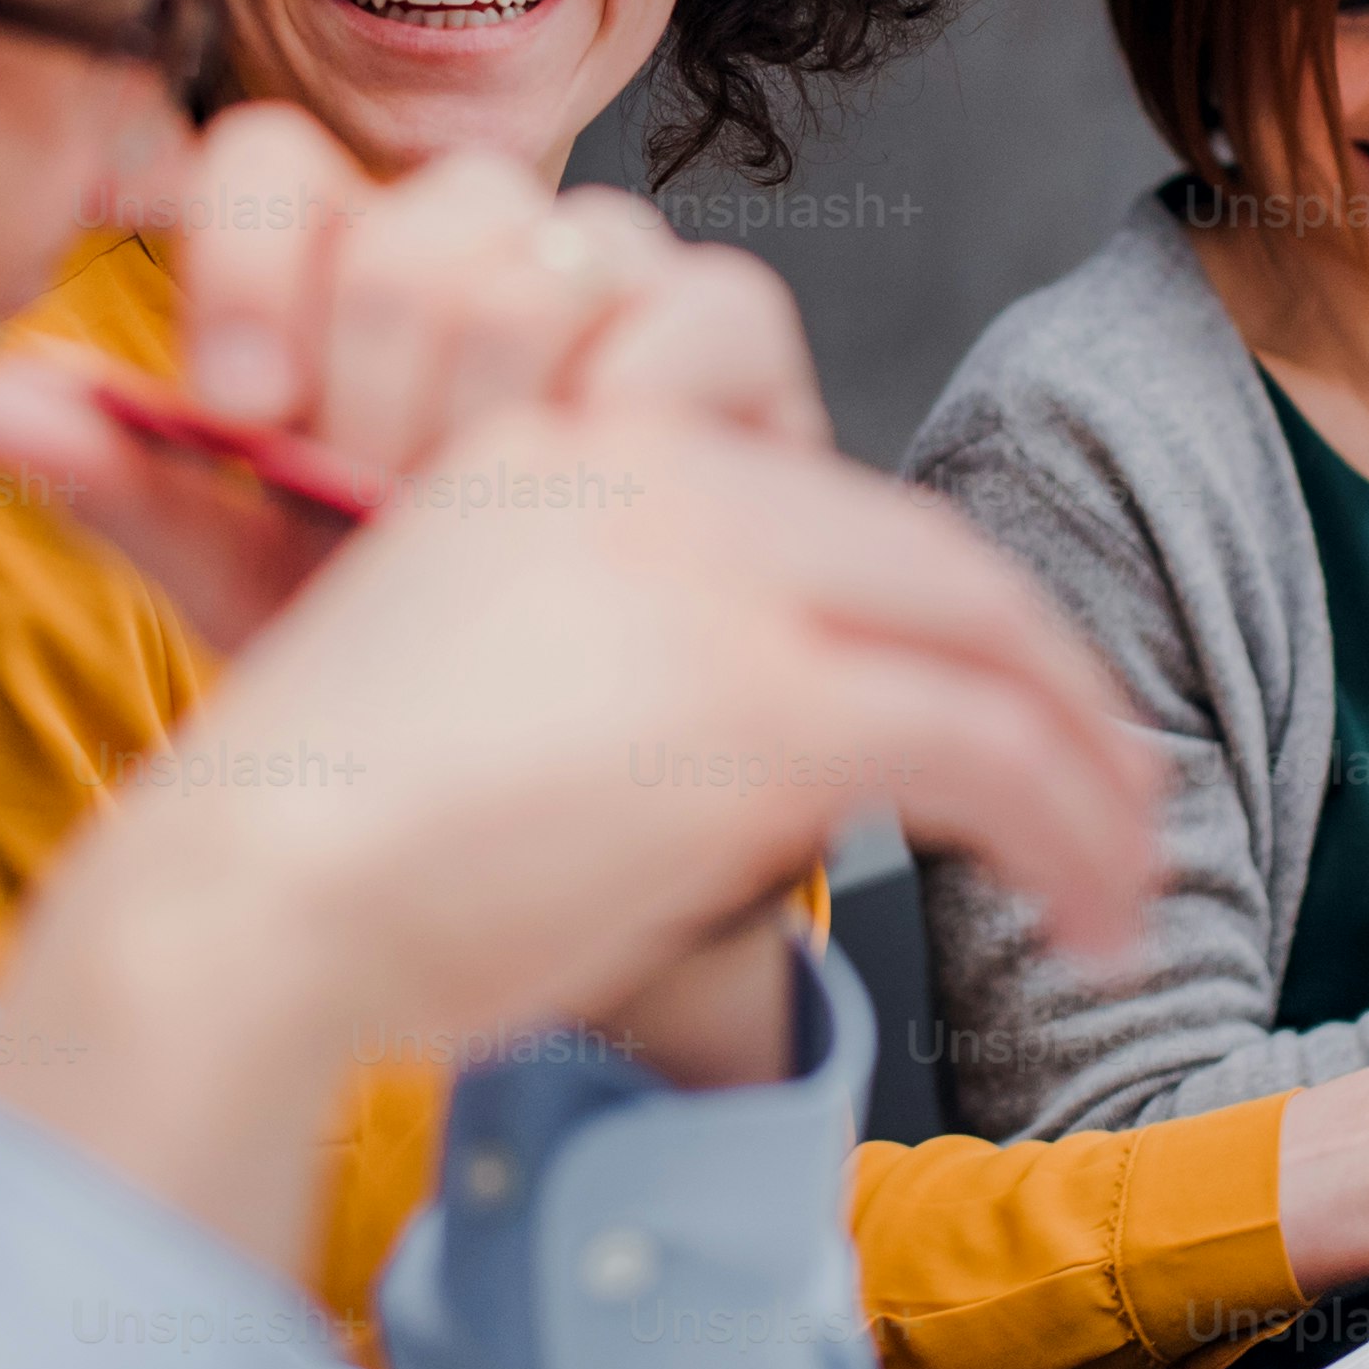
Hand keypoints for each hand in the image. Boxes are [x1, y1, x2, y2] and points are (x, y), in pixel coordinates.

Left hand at [0, 104, 827, 649]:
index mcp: (341, 262)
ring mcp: (618, 280)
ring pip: (552, 258)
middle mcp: (482, 241)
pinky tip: (593, 508)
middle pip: (418, 218)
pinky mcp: (740, 349)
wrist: (546, 780)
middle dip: (378, 392)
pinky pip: (700, 309)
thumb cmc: (398, 653)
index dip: (250, 266)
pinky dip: (636, 414)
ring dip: (498, 420)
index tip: (245, 410)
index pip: (273, 159)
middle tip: (378, 516)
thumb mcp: (241, 573)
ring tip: (484, 532)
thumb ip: (127, 474)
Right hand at [0, 405, 1154, 1268]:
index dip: (949, 609)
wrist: (246, 899)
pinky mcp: (767, 703)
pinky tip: (1091, 916)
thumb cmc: (313, 841)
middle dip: (1056, 686)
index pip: (834, 503)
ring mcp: (721, 583)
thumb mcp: (459, 678)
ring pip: (989, 647)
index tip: (999, 700)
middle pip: (937, 560)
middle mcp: (665, 482)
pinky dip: (1071, 836)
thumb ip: (601, 670)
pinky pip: (986, 751)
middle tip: (1115, 789)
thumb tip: (727, 773)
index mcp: (582, 453)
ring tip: (1122, 883)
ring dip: (1089, 776)